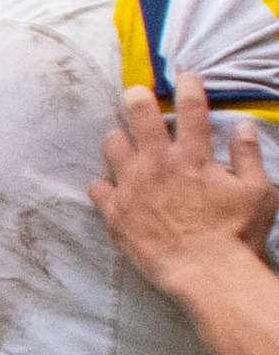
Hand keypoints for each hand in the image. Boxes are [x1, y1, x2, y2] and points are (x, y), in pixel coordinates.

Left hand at [90, 74, 277, 297]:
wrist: (209, 277)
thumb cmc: (238, 236)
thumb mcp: (259, 194)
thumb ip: (249, 156)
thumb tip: (244, 124)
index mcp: (193, 156)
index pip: (190, 107)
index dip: (188, 85)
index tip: (185, 77)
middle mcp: (158, 163)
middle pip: (138, 112)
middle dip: (137, 97)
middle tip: (137, 97)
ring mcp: (133, 186)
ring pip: (111, 144)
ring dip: (119, 141)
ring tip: (125, 146)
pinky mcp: (116, 212)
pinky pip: (96, 187)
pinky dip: (104, 186)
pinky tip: (113, 189)